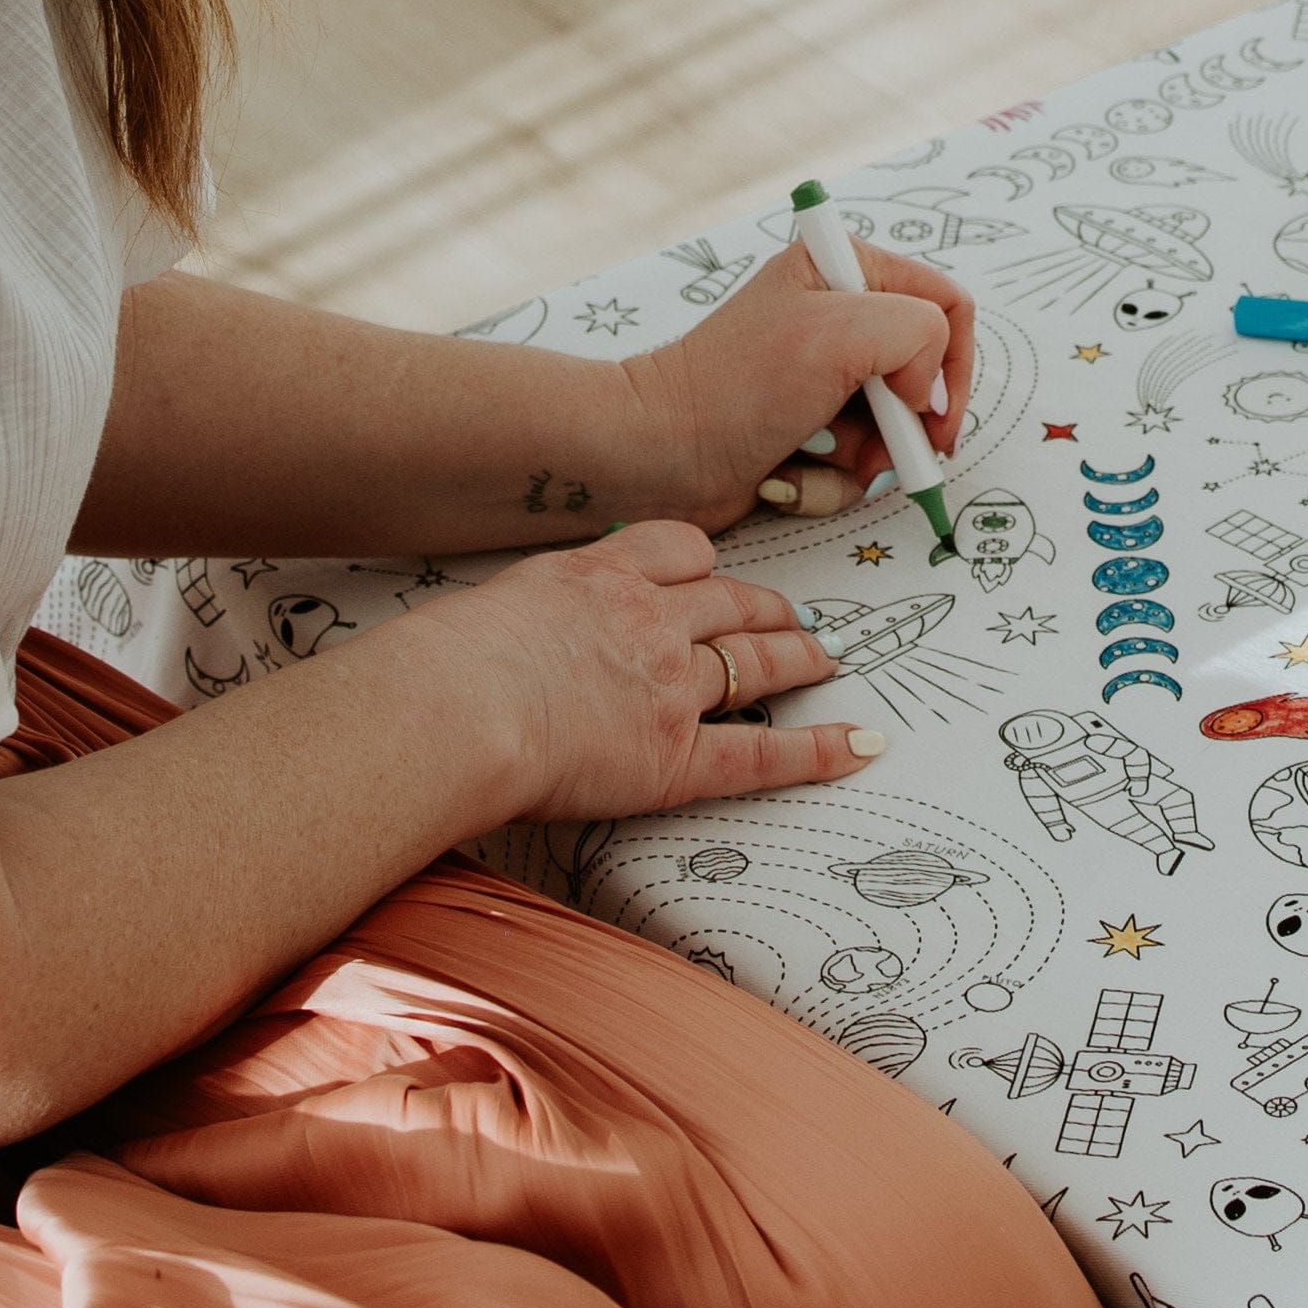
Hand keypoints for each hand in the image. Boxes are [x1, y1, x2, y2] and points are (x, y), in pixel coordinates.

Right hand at [462, 524, 879, 821]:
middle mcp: (652, 620)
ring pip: (756, 660)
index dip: (709, 566)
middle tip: (794, 617)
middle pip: (733, 603)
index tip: (721, 574)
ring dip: (799, 659)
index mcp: (604, 574)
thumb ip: (535, 613)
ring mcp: (672, 684)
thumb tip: (521, 634)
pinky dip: (816, 750)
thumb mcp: (497, 605)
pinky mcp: (677, 755)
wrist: (459, 703)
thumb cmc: (450, 661)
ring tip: (825, 662)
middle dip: (770, 609)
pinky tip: (857, 745)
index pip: (683, 552)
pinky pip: (761, 752)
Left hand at [633, 234, 976, 528]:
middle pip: (924, 377)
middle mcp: (838, 320)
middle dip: (903, 426)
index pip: (945, 305)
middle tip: (879, 450)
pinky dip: (826, 482)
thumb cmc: (736, 386)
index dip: (952, 362)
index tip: (931, 413)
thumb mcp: (841, 333)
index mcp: (845, 270)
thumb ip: (918, 332)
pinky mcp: (806, 434)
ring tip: (812, 456)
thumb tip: (926, 388)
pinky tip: (782, 474)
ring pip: (892, 433)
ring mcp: (823, 381)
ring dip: (862, 460)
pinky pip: (853, 467)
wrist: (657, 452)